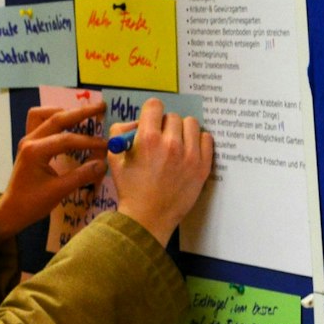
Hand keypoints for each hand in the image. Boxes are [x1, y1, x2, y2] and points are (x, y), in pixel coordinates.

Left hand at [0, 102, 108, 242]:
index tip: (106, 145)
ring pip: (44, 114)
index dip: (89, 141)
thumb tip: (103, 163)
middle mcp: (30, 140)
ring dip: (63, 112)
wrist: (11, 211)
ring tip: (82, 116)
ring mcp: (28, 140)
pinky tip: (67, 125)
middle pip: (56, 118)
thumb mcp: (59, 191)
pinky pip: (39, 122)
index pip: (67, 139)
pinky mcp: (29, 144)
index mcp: (35, 151)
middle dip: (80, 112)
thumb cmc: (32, 203)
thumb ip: (81, 176)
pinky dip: (53, 119)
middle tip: (101, 107)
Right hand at [108, 98, 212, 244]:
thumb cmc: (131, 188)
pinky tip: (190, 149)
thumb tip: (136, 122)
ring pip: (192, 124)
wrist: (148, 217)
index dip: (151, 112)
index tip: (152, 121)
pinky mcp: (202, 166)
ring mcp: (190, 155)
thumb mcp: (115, 158)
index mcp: (148, 139)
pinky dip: (199, 140)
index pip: (155, 106)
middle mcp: (171, 144)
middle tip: (162, 139)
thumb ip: (120, 132)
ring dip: (183, 130)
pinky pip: (207, 139)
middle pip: (173, 116)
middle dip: (165, 125)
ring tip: (177, 143)